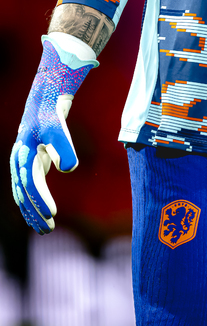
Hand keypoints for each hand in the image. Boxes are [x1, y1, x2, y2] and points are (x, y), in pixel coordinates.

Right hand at [10, 36, 95, 233]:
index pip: (29, 182)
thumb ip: (64, 146)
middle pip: (23, 192)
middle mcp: (20, 159)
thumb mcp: (58, 126)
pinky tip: (44, 212)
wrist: (45, 96)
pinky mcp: (32, 160)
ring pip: (24, 192)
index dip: (39, 199)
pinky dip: (35, 201)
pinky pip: (30, 186)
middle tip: (48, 229)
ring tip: (46, 228)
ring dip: (33, 210)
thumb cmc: (51, 111)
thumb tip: (68, 169)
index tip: (52, 213)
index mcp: (23, 153)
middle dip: (34, 212)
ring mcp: (24, 161)